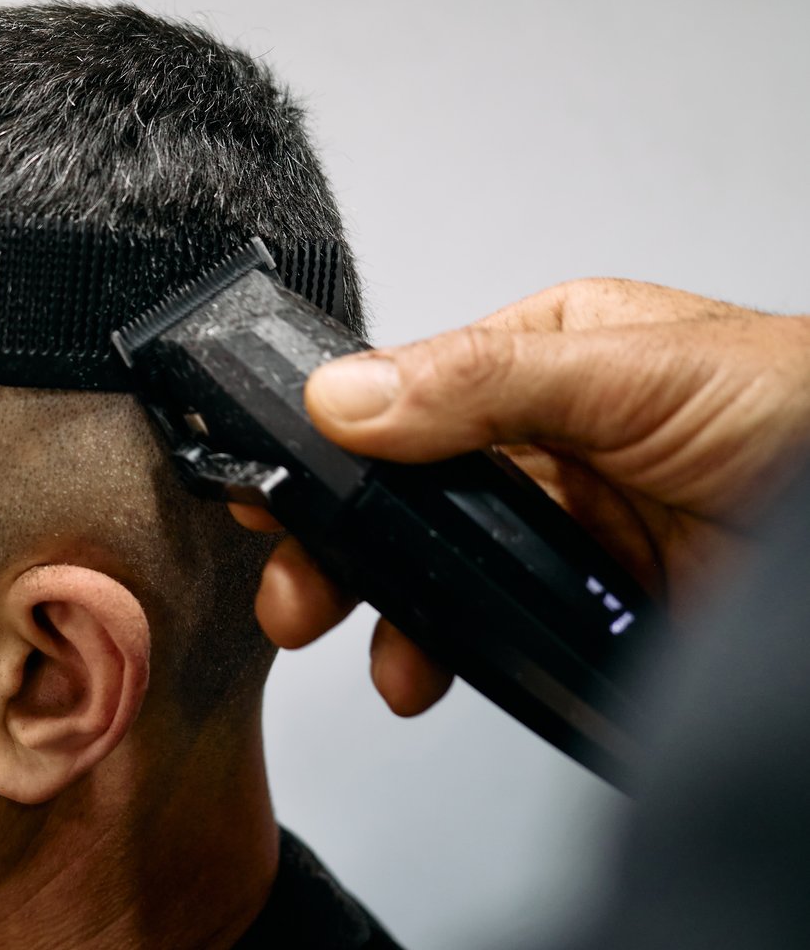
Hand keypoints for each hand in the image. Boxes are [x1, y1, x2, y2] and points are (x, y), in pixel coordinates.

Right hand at [237, 279, 809, 715]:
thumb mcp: (634, 372)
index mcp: (545, 357)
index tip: (271, 482)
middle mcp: (547, 440)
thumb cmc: (808, 410)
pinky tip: (435, 671)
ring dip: (394, 612)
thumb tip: (344, 395)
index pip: (408, 395)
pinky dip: (458, 656)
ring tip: (372, 652)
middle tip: (295, 592)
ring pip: (444, 570)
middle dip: (342, 545)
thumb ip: (482, 383)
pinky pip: (499, 631)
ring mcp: (569, 529)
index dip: (334, 442)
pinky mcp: (591, 608)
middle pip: (409, 494)